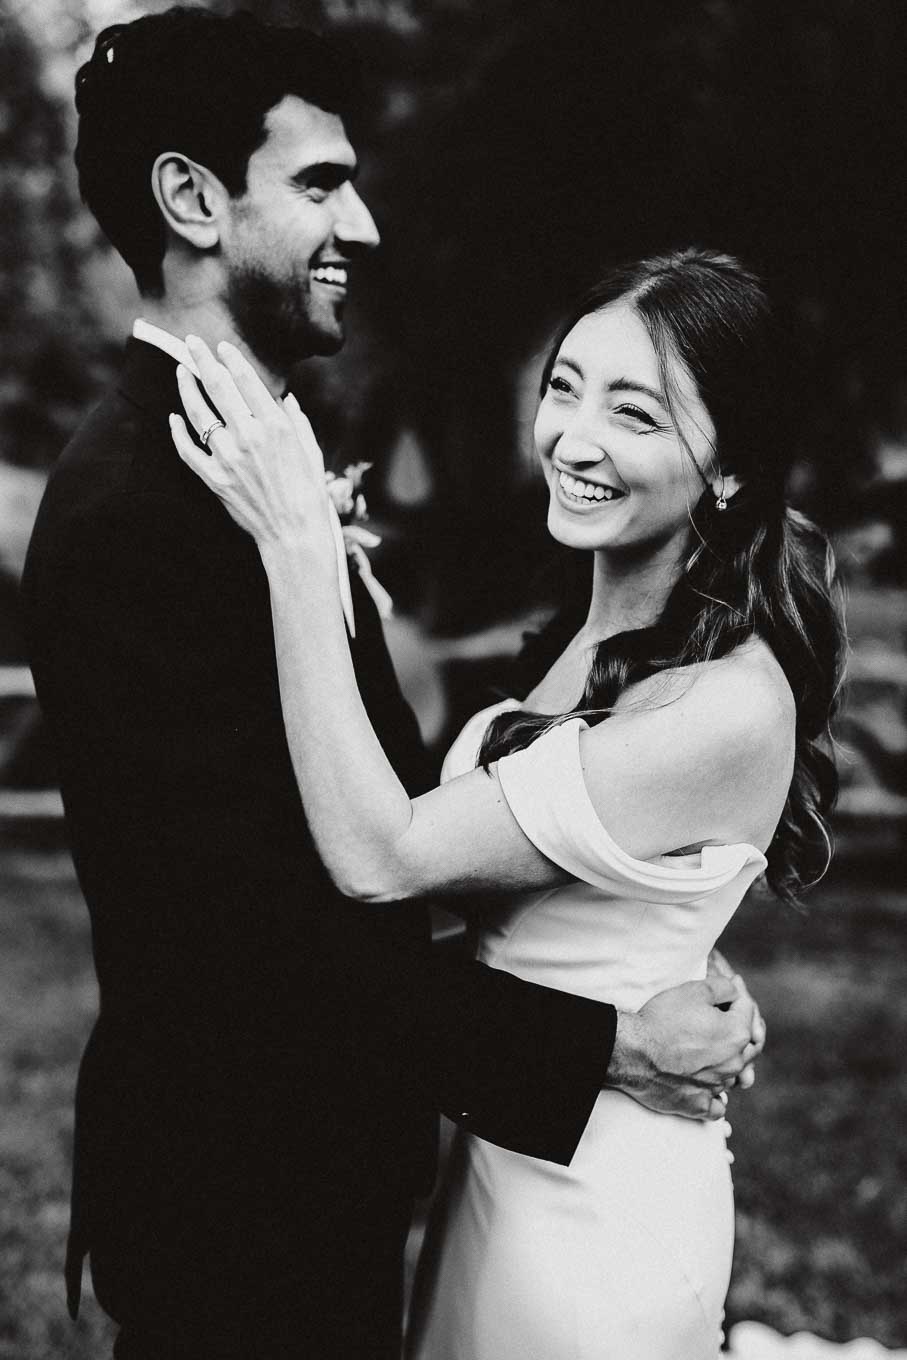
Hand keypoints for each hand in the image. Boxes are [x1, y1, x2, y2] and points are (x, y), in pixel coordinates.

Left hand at [168, 336, 333, 560]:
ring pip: (197, 413)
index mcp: (275, 425)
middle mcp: (249, 436)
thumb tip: (285, 399)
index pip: (246, 380)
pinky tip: (173, 419)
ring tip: (181, 372)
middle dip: (201, 359)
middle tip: (191, 342)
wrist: (294, 533)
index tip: (220, 346)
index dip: (230, 358)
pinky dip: (177, 432)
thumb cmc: (308, 492)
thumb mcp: (310, 450)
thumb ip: (296, 420)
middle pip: (217, 386)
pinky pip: (187, 450)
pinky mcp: (214, 479)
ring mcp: (228, 457)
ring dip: (186, 388)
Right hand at [605, 975, 764, 1120]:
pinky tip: (709, 1088)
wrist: (634, 1051)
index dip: (738, 993)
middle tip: (725, 1015)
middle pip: (749, 1044)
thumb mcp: (694, 990)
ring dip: (729, 1060)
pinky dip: (716, 1097)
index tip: (729, 985)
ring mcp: (717, 1086)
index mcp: (737, 1035)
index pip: (748, 1009)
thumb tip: (735, 988)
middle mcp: (733, 1064)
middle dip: (741, 1026)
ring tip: (715, 1048)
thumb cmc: (662, 1019)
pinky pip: (717, 1106)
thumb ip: (723, 987)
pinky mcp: (698, 1104)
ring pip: (735, 1074)